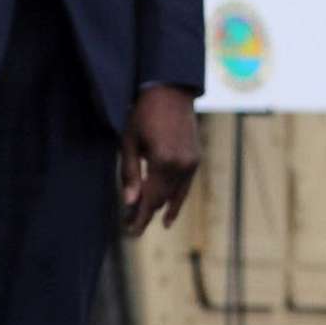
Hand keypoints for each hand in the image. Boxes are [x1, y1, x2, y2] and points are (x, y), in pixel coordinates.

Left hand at [121, 85, 200, 233]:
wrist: (170, 92)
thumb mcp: (129, 143)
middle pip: (162, 199)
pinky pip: (185, 185)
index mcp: (163, 161)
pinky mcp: (196, 158)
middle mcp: (182, 165)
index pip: (150, 199)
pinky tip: (169, 213)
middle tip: (131, 228)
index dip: (139, 217)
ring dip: (161, 209)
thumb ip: (129, 173)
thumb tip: (129, 202)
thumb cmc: (143, 114)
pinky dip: (177, 199)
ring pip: (175, 194)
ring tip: (146, 223)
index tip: (129, 232)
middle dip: (146, 214)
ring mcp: (192, 162)